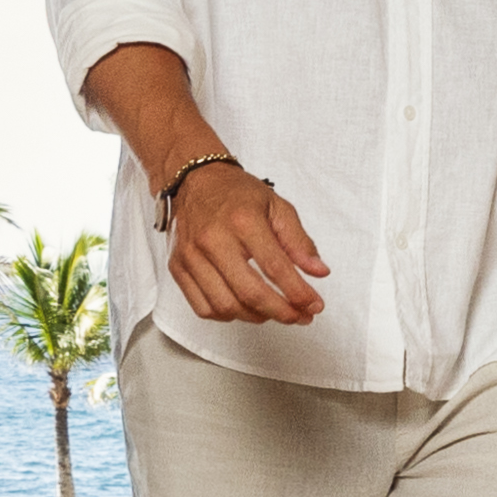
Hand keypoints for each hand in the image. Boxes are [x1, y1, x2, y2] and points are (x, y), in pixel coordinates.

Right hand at [162, 162, 328, 326]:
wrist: (195, 180)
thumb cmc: (236, 193)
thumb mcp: (277, 206)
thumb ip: (299, 241)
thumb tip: (319, 272)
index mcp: (243, 221)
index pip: (275, 268)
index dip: (299, 293)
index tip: (314, 305)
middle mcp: (213, 240)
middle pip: (250, 293)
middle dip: (281, 312)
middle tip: (300, 316)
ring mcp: (191, 256)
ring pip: (226, 306)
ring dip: (256, 317)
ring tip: (274, 311)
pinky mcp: (177, 267)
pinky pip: (203, 308)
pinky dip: (227, 316)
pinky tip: (244, 308)